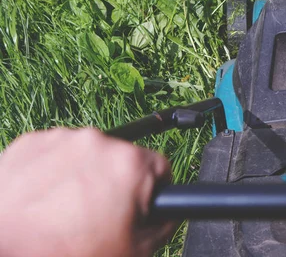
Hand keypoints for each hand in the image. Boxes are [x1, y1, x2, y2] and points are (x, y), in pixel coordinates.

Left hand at [0, 128, 175, 256]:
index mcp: (129, 162)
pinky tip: (43, 199)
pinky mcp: (31, 142)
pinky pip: (54, 153)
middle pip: (121, 159)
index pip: (160, 167)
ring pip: (87, 155)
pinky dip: (52, 171)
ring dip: (83, 175)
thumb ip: (164, 224)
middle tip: (94, 215)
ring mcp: (61, 138)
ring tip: (63, 209)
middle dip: (114, 183)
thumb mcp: (133, 250)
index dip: (151, 191)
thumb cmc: (63, 251)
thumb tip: (170, 210)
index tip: (135, 206)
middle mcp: (98, 140)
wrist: (2, 249)